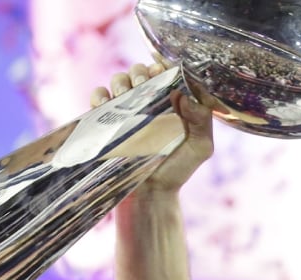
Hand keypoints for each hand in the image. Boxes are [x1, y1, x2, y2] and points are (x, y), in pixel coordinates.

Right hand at [91, 60, 214, 194]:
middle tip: (142, 84)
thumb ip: (201, 121)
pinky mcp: (107, 119)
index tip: (161, 70)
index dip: (163, 65)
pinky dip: (100, 95)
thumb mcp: (200, 147)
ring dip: (121, 81)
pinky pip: (98, 97)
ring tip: (126, 96)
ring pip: (119, 79)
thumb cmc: (179, 168)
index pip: (166, 72)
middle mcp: (149, 100)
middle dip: (140, 72)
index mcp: (172, 101)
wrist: (151, 192)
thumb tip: (185, 96)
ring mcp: (127, 109)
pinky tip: (107, 104)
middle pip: (140, 71)